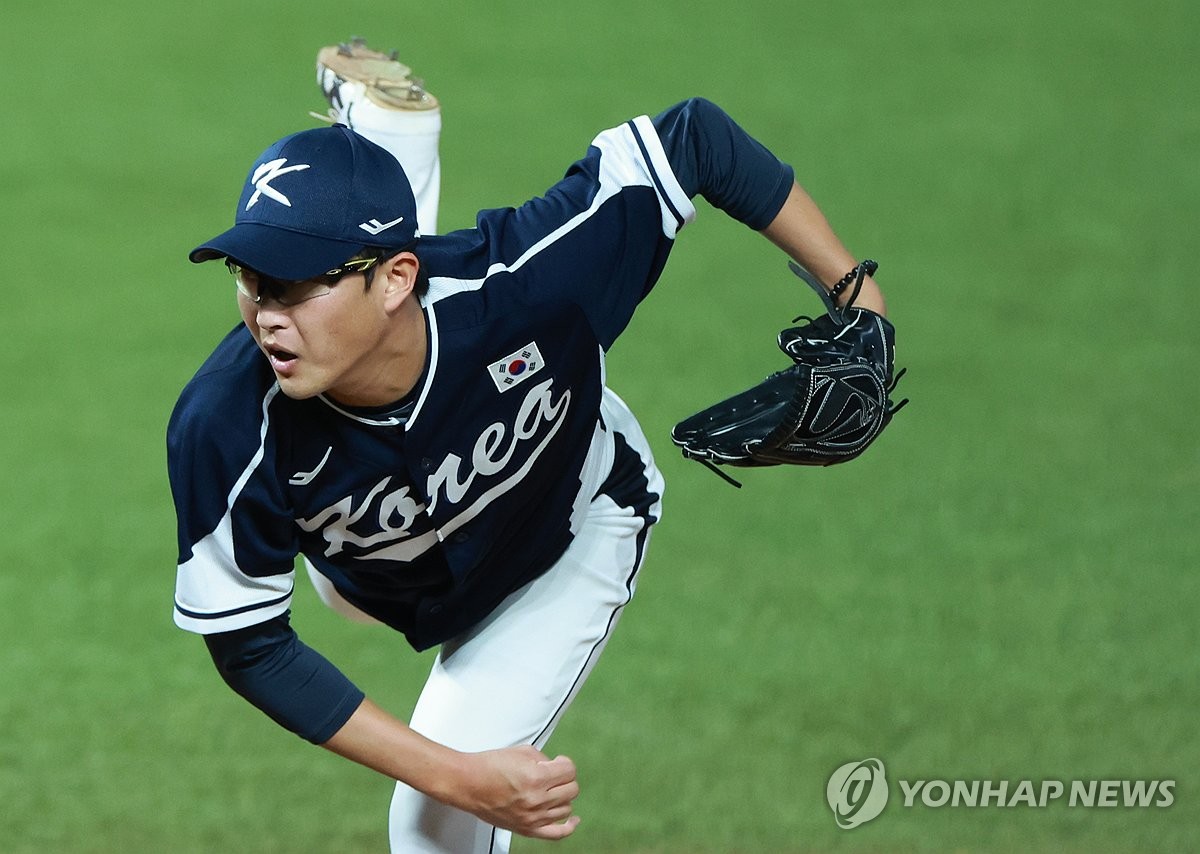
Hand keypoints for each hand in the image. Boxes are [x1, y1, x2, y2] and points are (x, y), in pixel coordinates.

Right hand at [454, 745, 580, 839]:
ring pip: (566, 808)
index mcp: (536, 777)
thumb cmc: (489, 766)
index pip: (569, 771)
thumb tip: (555, 767)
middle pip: (571, 789)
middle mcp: (537, 800)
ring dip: (562, 796)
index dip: (565, 763)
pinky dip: (568, 827)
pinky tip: (573, 820)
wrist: (468, 783)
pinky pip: (557, 833)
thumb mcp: (522, 751)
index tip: (559, 762)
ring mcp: (532, 817)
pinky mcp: (526, 828)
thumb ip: (544, 759)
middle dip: (565, 779)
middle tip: (554, 775)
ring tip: (552, 790)